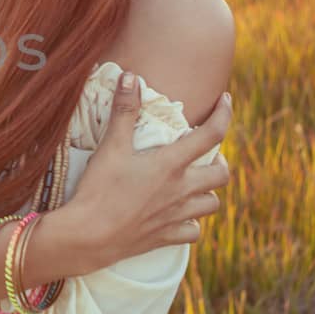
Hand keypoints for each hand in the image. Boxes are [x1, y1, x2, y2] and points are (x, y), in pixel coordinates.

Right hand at [46, 70, 232, 271]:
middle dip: (221, 162)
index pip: (212, 134)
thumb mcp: (110, 147)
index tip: (226, 101)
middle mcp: (181, 190)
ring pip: (212, 205)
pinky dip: (192, 224)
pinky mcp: (165, 237)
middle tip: (208, 155)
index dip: (224, 114)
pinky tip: (181, 217)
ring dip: (208, 192)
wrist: (88, 236)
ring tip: (196, 184)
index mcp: (171, 164)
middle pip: (221, 176)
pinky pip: (193, 232)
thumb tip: (130, 76)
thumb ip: (124, 111)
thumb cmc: (99, 189)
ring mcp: (176, 216)